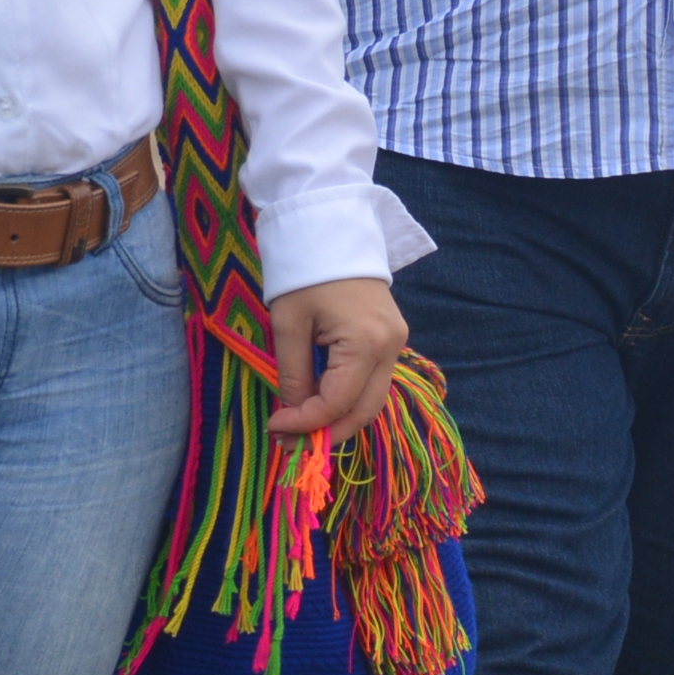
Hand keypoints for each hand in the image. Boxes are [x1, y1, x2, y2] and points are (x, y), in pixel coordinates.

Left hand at [266, 276, 410, 446]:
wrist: (330, 231)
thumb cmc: (303, 272)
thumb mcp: (288, 324)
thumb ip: (292, 374)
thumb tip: (292, 417)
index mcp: (366, 342)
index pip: (338, 402)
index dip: (307, 422)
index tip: (276, 429)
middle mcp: (391, 348)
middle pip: (365, 410)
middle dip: (328, 431)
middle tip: (292, 444)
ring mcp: (397, 343)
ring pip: (373, 399)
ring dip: (340, 418)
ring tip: (304, 429)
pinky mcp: (393, 338)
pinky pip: (374, 381)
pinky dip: (349, 398)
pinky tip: (322, 404)